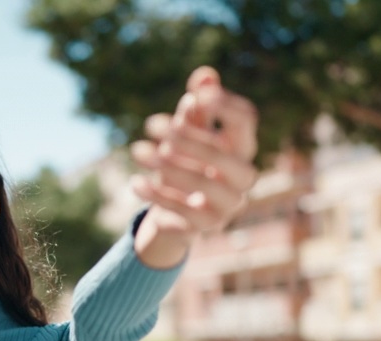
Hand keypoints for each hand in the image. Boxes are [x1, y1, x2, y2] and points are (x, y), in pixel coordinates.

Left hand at [131, 67, 258, 263]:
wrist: (174, 211)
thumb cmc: (184, 161)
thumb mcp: (187, 133)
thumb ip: (196, 108)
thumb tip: (205, 75)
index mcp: (242, 146)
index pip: (246, 120)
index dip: (225, 105)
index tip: (197, 94)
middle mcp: (243, 176)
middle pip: (223, 155)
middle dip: (186, 138)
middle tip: (151, 125)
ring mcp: (231, 204)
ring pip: (205, 185)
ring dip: (169, 167)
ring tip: (137, 151)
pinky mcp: (210, 226)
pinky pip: (186, 213)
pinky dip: (159, 197)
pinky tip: (134, 182)